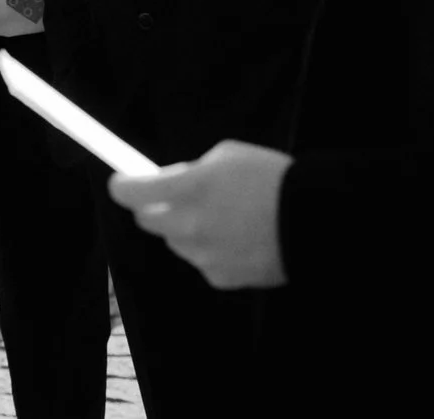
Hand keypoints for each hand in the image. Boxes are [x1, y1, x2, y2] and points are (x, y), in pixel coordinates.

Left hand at [105, 140, 291, 289]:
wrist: (310, 220)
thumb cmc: (271, 178)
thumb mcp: (227, 156)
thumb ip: (192, 170)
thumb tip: (170, 181)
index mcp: (187, 191)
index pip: (131, 193)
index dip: (122, 184)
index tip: (123, 180)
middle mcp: (188, 228)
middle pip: (148, 221)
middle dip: (156, 207)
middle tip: (177, 196)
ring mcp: (203, 257)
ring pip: (177, 241)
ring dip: (187, 228)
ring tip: (223, 215)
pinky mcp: (220, 277)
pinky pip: (203, 260)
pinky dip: (211, 249)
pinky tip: (239, 237)